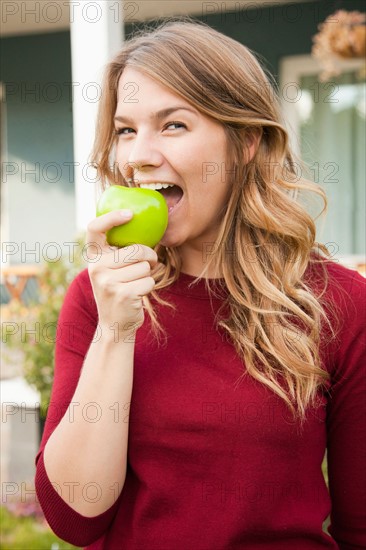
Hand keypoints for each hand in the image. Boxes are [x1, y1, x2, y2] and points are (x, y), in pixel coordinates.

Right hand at [86, 210, 157, 340]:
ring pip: (145, 267)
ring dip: (147, 275)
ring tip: (135, 284)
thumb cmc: (118, 290)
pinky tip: (137, 295)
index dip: (112, 217)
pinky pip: (149, 281)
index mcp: (93, 257)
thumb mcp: (110, 269)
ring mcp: (108, 282)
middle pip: (136, 250)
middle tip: (148, 263)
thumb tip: (139, 223)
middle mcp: (96, 268)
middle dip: (149, 256)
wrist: (114, 326)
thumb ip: (117, 251)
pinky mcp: (123, 294)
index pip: (95, 228)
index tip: (130, 214)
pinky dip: (148, 287)